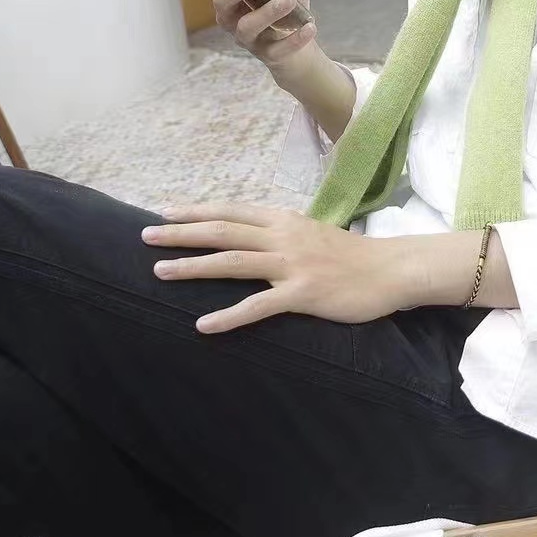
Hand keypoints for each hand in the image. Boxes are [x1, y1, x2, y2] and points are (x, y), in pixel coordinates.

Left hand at [142, 203, 414, 332]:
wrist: (391, 270)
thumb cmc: (351, 256)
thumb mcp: (311, 233)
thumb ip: (280, 233)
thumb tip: (250, 236)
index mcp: (284, 219)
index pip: (231, 211)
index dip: (197, 212)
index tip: (165, 212)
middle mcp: (283, 236)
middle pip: (223, 231)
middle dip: (181, 233)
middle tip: (146, 236)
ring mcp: (292, 264)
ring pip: (233, 261)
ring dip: (193, 267)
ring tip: (160, 272)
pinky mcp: (303, 293)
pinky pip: (259, 305)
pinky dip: (229, 315)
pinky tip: (204, 325)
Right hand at [177, 0, 315, 68]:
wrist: (301, 47)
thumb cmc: (286, 5)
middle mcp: (231, 15)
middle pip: (220, 1)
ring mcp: (247, 37)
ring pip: (247, 26)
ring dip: (268, 11)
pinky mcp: (268, 55)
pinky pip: (277, 49)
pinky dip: (294, 38)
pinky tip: (309, 27)